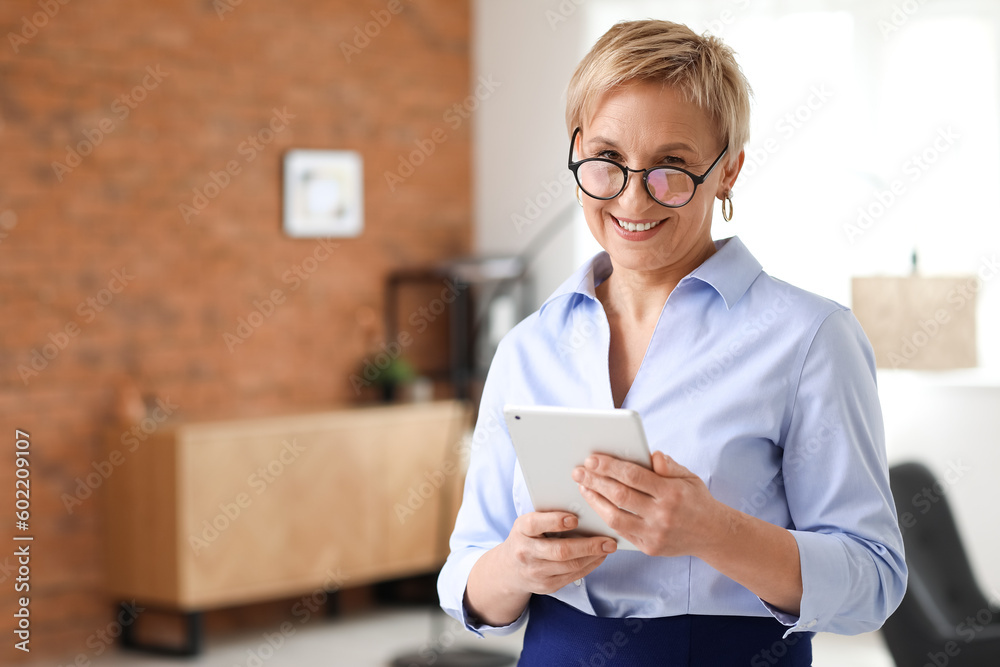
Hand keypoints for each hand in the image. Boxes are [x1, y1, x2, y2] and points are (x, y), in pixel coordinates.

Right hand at [497, 510, 616, 595]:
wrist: (509, 569)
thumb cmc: (527, 537)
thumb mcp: (530, 523)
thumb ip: (550, 516)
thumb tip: (584, 511)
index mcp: (521, 530)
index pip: (535, 524)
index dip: (555, 521)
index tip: (574, 518)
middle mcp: (526, 552)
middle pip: (560, 551)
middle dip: (588, 546)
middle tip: (608, 541)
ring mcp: (535, 572)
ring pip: (570, 566)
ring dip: (593, 557)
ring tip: (608, 547)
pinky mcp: (546, 586)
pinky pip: (572, 576)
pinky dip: (589, 566)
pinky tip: (599, 557)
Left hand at [572, 450, 729, 557]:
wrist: (713, 535)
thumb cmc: (696, 500)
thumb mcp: (688, 477)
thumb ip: (668, 466)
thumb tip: (651, 455)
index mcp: (672, 493)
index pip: (634, 476)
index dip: (610, 466)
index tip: (592, 459)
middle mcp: (662, 515)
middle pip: (620, 496)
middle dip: (595, 481)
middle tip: (578, 471)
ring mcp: (654, 534)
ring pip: (615, 517)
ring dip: (594, 500)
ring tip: (583, 486)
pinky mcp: (648, 548)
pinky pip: (620, 532)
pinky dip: (604, 517)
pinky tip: (596, 505)